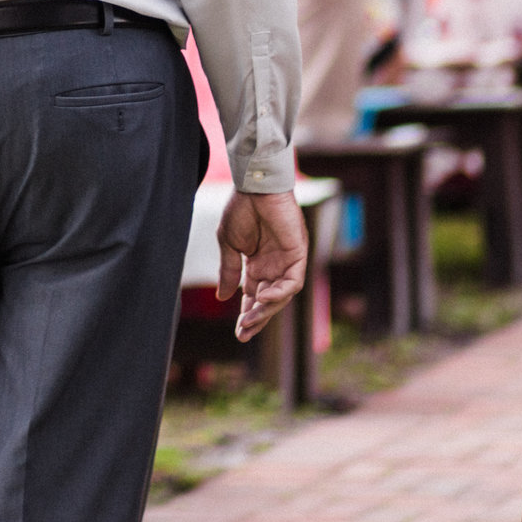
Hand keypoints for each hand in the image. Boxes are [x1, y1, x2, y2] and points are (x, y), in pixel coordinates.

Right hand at [217, 190, 308, 340]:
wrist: (254, 186)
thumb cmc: (240, 209)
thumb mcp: (229, 245)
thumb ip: (228, 271)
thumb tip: (223, 297)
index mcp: (257, 264)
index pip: (253, 296)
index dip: (246, 314)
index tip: (238, 332)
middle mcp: (274, 266)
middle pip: (268, 301)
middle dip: (257, 319)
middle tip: (243, 334)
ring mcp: (287, 261)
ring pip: (281, 296)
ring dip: (266, 310)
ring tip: (248, 320)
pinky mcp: (298, 254)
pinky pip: (293, 283)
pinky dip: (280, 294)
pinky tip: (263, 298)